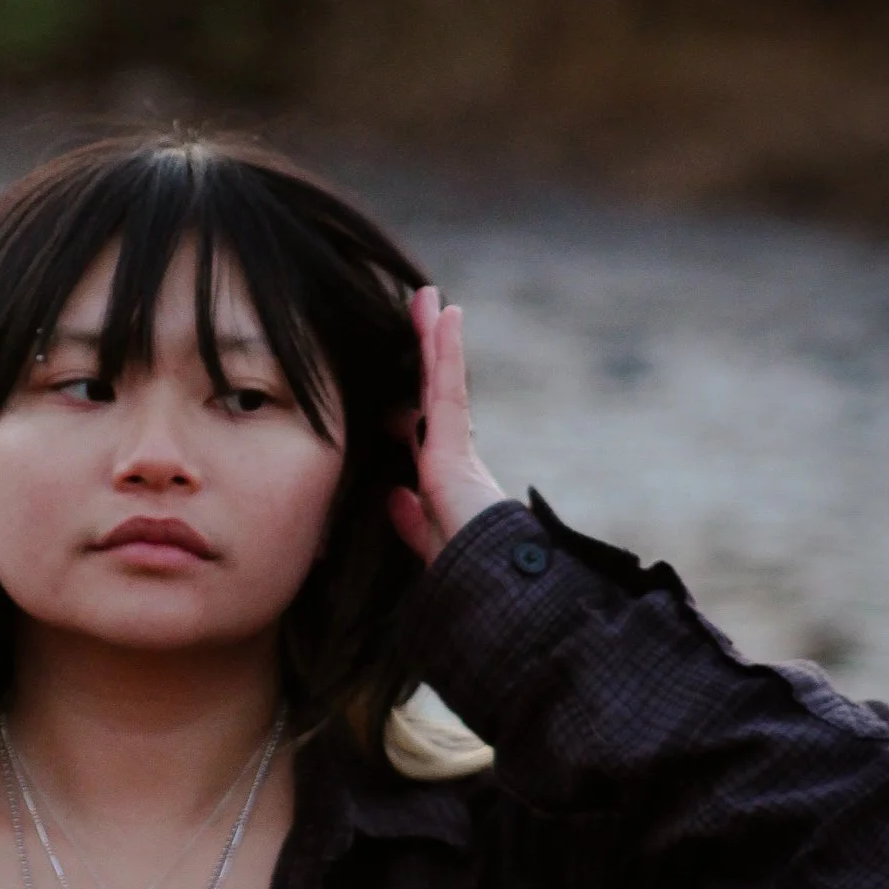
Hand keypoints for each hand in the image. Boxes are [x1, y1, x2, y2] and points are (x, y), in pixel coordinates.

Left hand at [387, 288, 505, 567]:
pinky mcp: (456, 445)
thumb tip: (396, 495)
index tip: (401, 373)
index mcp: (444, 481)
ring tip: (428, 298)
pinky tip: (445, 314)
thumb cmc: (466, 578)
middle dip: (425, 354)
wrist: (492, 591)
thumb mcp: (431, 546)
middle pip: (432, 393)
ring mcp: (457, 448)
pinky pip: (450, 387)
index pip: (423, 426)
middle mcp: (453, 457)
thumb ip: (413, 523)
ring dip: (433, 338)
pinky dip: (446, 350)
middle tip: (420, 312)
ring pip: (441, 381)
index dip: (412, 396)